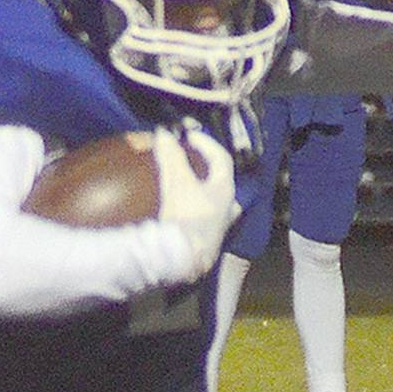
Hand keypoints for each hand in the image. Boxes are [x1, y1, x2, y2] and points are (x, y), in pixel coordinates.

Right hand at [153, 127, 236, 273]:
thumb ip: (171, 156)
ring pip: (219, 204)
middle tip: (196, 162)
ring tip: (191, 188)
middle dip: (211, 171)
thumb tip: (164, 134)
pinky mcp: (208, 241)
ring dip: (207, 193)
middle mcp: (228, 208)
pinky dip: (197, 210)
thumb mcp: (176, 181)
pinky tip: (185, 214)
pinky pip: (207, 220)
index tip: (190, 136)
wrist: (183, 258)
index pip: (222, 159)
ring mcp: (220, 227)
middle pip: (224, 183)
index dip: (206, 143)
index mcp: (225, 190)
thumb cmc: (185, 216)